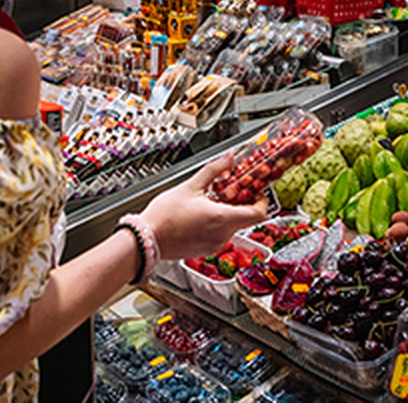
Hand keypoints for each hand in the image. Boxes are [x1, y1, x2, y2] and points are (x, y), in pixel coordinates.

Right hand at [141, 153, 268, 259]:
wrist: (145, 240)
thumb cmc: (164, 216)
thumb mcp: (191, 186)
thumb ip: (214, 170)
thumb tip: (228, 157)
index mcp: (222, 218)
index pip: (258, 213)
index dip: (262, 201)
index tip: (258, 192)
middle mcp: (222, 235)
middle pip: (245, 219)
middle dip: (242, 203)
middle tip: (232, 190)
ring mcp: (214, 244)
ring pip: (232, 227)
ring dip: (228, 213)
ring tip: (212, 200)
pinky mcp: (205, 249)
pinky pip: (220, 235)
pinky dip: (218, 224)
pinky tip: (202, 214)